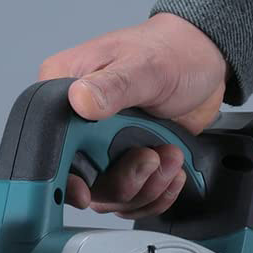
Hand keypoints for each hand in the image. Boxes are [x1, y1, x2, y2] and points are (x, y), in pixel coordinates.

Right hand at [38, 13, 228, 218]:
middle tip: (149, 157)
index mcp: (63, 97)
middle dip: (122, 182)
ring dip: (146, 187)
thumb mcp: (143, 66)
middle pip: (80, 183)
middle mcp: (76, 129)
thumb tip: (79, 99)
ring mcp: (100, 151)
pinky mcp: (123, 165)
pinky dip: (156, 193)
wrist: (205, 61)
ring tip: (168, 155)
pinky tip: (171, 168)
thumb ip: (112, 86)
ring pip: (107, 197)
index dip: (66, 178)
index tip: (87, 190)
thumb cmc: (171, 51)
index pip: (47, 150)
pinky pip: (130, 200)